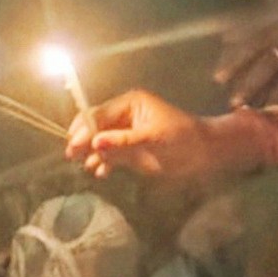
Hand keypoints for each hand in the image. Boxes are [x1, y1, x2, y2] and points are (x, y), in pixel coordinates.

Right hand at [68, 87, 250, 192]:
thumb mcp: (152, 139)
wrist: (205, 154)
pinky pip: (110, 154)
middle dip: (84, 140)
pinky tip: (102, 173)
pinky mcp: (129, 149)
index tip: (75, 145)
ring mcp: (125, 132)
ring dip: (93, 154)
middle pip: (94, 126)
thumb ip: (123, 142)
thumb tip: (95, 143)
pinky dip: (104, 162)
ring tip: (89, 167)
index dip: (84, 129)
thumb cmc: (183, 139)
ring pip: (100, 141)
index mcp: (130, 104)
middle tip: (72, 156)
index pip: (98, 114)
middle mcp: (124, 115)